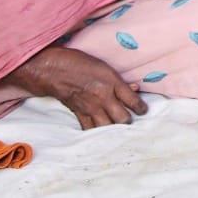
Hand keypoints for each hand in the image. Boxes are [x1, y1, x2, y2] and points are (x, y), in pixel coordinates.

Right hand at [7, 46, 146, 129]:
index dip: (141, 108)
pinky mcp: (79, 114)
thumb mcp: (105, 67)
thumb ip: (120, 81)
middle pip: (122, 119)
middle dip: (128, 121)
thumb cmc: (81, 64)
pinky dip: (97, 132)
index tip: (143, 110)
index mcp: (111, 82)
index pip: (133, 100)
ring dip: (114, 128)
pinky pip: (90, 129)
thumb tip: (136, 88)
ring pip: (107, 127)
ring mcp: (90, 108)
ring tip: (117, 128)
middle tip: (129, 119)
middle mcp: (103, 97)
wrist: (54, 70)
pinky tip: (102, 133)